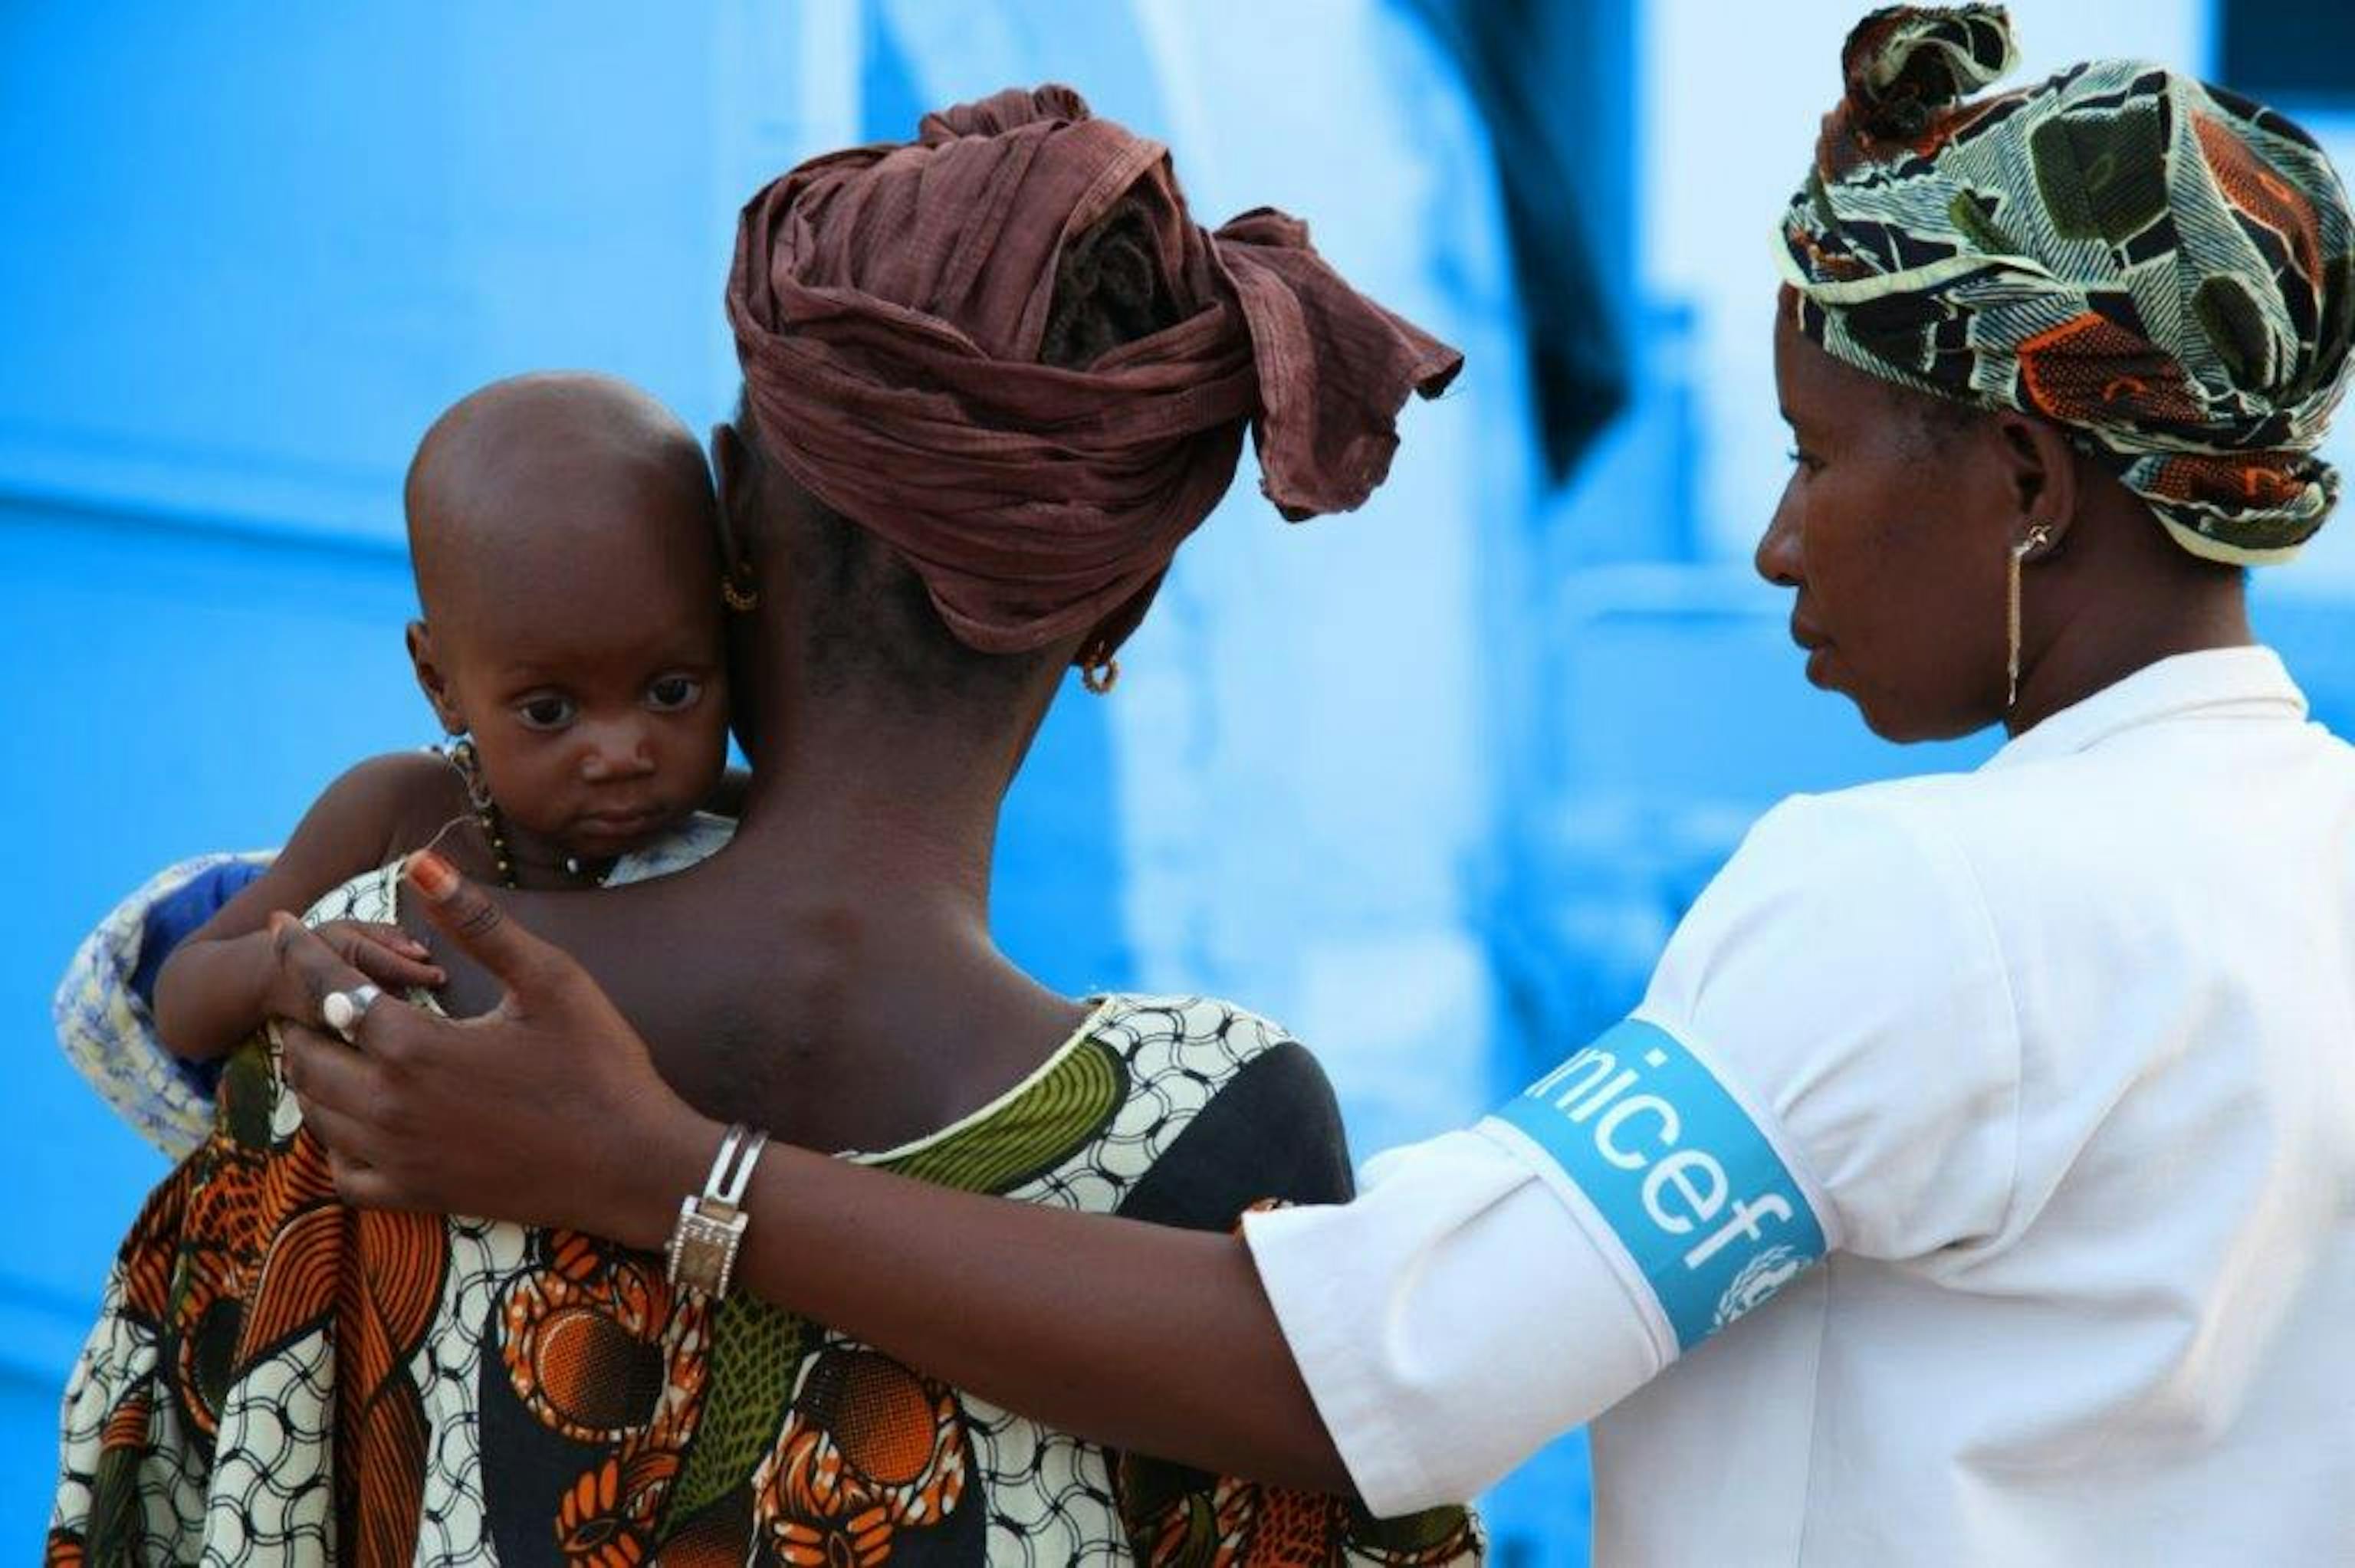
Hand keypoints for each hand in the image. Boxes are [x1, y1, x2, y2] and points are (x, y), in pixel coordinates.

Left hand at [271, 853, 715, 1244]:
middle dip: (301, 1012)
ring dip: (312, 1070)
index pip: (328, 988)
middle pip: (307, 1052)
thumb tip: (420, 861)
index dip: (300, 951)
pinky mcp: (417, 1194)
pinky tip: (358, 1114)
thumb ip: (479, 922)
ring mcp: (399, 1156)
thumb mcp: (550, 979)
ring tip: (329, 1039)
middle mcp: (390, 1105)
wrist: (634, 1164)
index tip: (283, 923)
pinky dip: (334, 1139)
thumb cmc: (601, 1064)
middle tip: (316, 986)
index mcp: (415, 1046)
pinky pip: (342, 1172)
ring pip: (315, 1111)